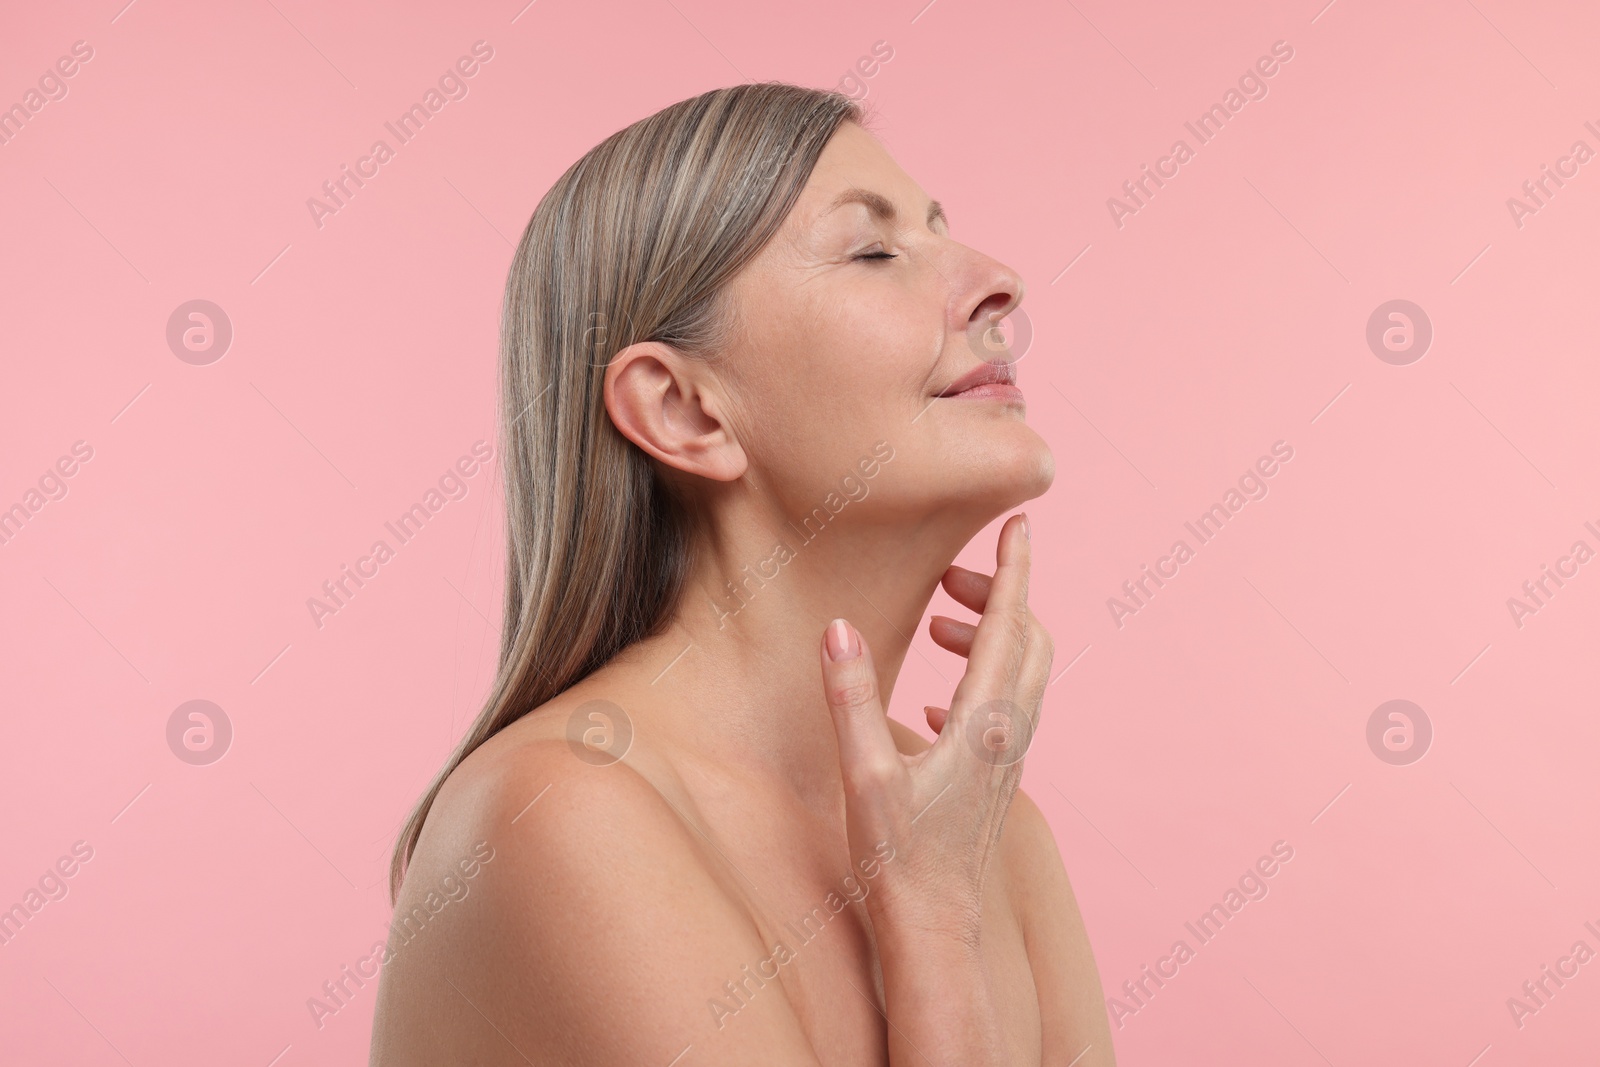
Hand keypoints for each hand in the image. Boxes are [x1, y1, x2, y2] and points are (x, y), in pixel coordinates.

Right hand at [818, 513, 1054, 941]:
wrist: (935, 929)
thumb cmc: (898, 859)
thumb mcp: (864, 774)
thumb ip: (850, 698)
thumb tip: (837, 627)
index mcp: (983, 720)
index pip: (1011, 624)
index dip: (1015, 569)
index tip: (1021, 523)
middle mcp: (1007, 733)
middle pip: (1028, 640)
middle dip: (1000, 596)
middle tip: (951, 578)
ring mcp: (1007, 757)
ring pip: (1021, 673)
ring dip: (991, 636)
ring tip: (938, 629)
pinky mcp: (995, 778)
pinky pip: (1005, 708)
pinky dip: (981, 679)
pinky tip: (934, 702)